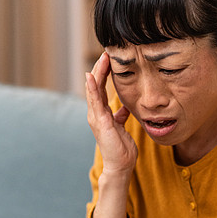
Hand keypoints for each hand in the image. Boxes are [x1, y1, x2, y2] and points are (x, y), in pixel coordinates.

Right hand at [86, 52, 137, 175]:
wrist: (120, 165)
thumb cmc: (121, 149)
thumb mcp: (123, 127)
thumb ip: (121, 116)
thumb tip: (125, 107)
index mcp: (102, 113)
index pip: (102, 88)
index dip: (105, 73)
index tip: (111, 59)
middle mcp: (96, 113)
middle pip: (96, 85)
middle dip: (101, 68)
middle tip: (107, 52)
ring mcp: (96, 117)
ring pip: (94, 89)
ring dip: (97, 73)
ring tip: (101, 58)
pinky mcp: (99, 122)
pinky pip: (94, 101)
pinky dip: (92, 87)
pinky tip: (91, 76)